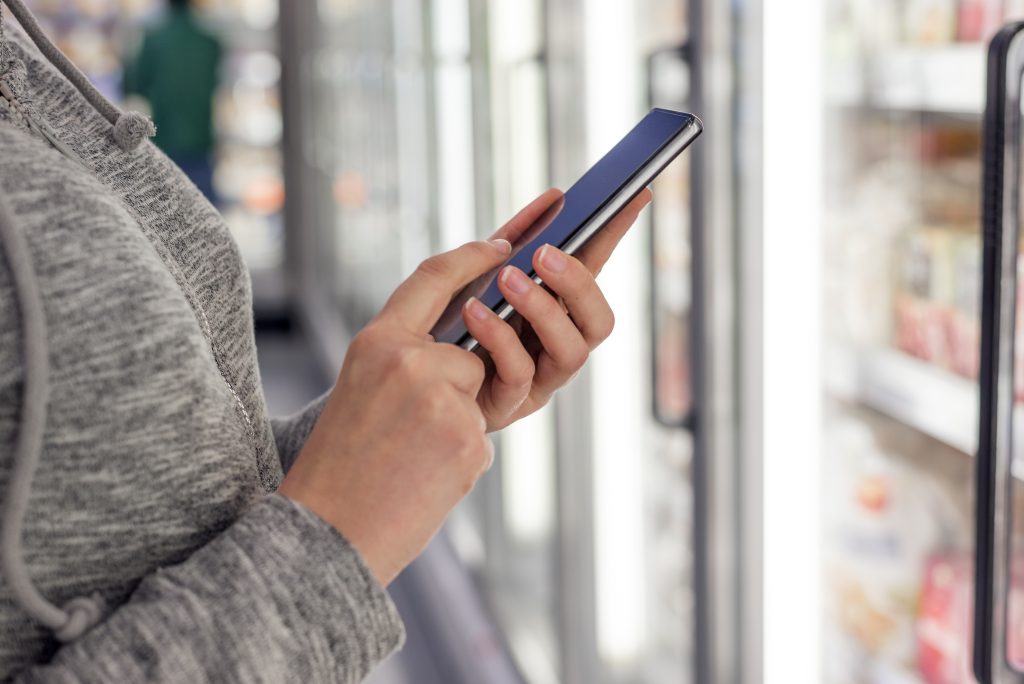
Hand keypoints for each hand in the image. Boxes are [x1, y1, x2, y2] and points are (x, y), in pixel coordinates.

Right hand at [278, 238, 513, 585]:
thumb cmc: (342, 463)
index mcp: (377, 341)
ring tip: (410, 456)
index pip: (434, 276)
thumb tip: (469, 343)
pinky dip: (459, 459)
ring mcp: (440, 399)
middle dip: (460, 382)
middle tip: (416, 421)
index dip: (474, 256)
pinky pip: (481, 436)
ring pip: (479, 396)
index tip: (504, 244)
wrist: (326, 532)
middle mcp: (408, 360)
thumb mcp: (362, 387)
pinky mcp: (466, 440)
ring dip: (457, 425)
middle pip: (470, 351)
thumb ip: (408, 355)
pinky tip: (423, 478)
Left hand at [462, 187, 652, 430]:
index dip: (616, 236)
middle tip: (544, 254)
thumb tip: (555, 199)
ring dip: (543, 309)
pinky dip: (499, 336)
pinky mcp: (512, 404)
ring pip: (573, 351)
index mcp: (555, 311)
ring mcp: (539, 379)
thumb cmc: (445, 323)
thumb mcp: (478, 272)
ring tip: (507, 280)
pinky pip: (520, 373)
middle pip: (600, 320)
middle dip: (579, 284)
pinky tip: (474, 311)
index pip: (595, 270)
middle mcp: (556, 346)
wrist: (401, 379)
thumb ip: (513, 239)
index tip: (635, 193)